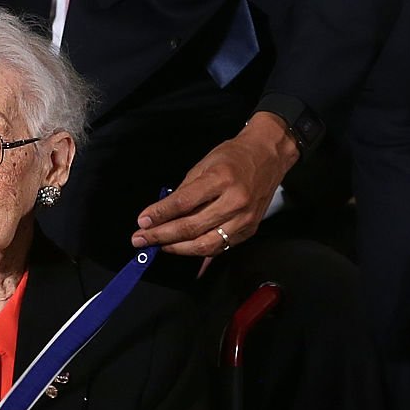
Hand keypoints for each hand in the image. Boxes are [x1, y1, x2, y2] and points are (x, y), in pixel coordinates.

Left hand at [131, 112, 299, 256]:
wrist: (268, 155)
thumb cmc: (234, 156)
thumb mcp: (204, 163)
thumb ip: (184, 190)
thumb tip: (162, 213)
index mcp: (221, 179)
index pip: (183, 203)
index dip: (160, 215)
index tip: (142, 221)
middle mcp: (235, 201)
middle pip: (192, 227)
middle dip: (162, 236)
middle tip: (141, 239)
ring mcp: (244, 219)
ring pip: (205, 244)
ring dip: (178, 248)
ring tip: (159, 246)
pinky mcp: (249, 230)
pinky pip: (220, 248)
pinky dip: (199, 253)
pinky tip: (182, 251)